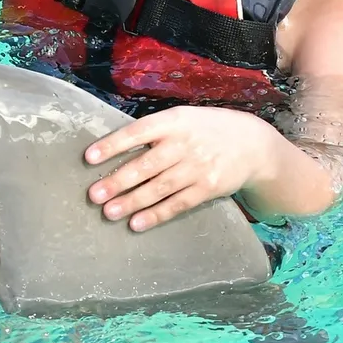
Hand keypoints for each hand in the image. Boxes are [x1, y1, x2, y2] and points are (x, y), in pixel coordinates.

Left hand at [84, 106, 278, 231]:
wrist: (252, 144)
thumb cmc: (206, 129)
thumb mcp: (182, 118)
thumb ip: (154, 131)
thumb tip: (114, 148)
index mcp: (173, 121)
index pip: (137, 132)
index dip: (113, 145)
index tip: (89, 158)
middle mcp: (184, 144)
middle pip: (146, 165)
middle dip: (117, 181)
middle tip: (94, 194)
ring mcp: (197, 168)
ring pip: (159, 188)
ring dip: (132, 202)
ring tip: (109, 212)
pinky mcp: (208, 189)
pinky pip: (178, 204)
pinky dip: (156, 215)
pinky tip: (137, 224)